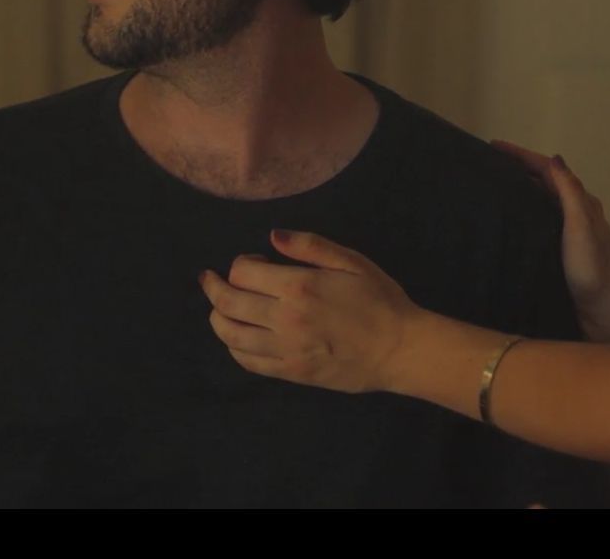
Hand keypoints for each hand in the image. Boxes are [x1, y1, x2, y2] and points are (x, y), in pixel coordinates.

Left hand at [199, 229, 421, 394]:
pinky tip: (236, 336)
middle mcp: (285, 319)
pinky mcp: (291, 373)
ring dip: (216, 317)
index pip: (243, 272)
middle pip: (228, 303)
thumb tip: (272, 235)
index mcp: (299, 286)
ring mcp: (285, 350)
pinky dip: (234, 346)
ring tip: (218, 307)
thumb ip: (309, 246)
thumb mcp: (350, 261)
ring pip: (230, 334)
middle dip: (213, 287)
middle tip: (210, 279)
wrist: (400, 349)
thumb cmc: (379, 299)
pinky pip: (248, 361)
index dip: (240, 263)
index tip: (253, 260)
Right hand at [491, 142, 609, 316]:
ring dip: (518, 187)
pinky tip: (506, 217)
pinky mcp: (556, 248)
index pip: (547, 169)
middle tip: (487, 162)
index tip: (494, 146)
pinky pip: (535, 219)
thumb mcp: (581, 225)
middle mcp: (573, 212)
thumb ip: (570, 193)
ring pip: (539, 200)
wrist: (604, 308)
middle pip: (542, 181)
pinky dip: (521, 210)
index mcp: (579, 202)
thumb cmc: (592, 266)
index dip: (521, 155)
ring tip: (491, 183)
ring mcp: (565, 230)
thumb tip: (554, 159)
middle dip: (517, 168)